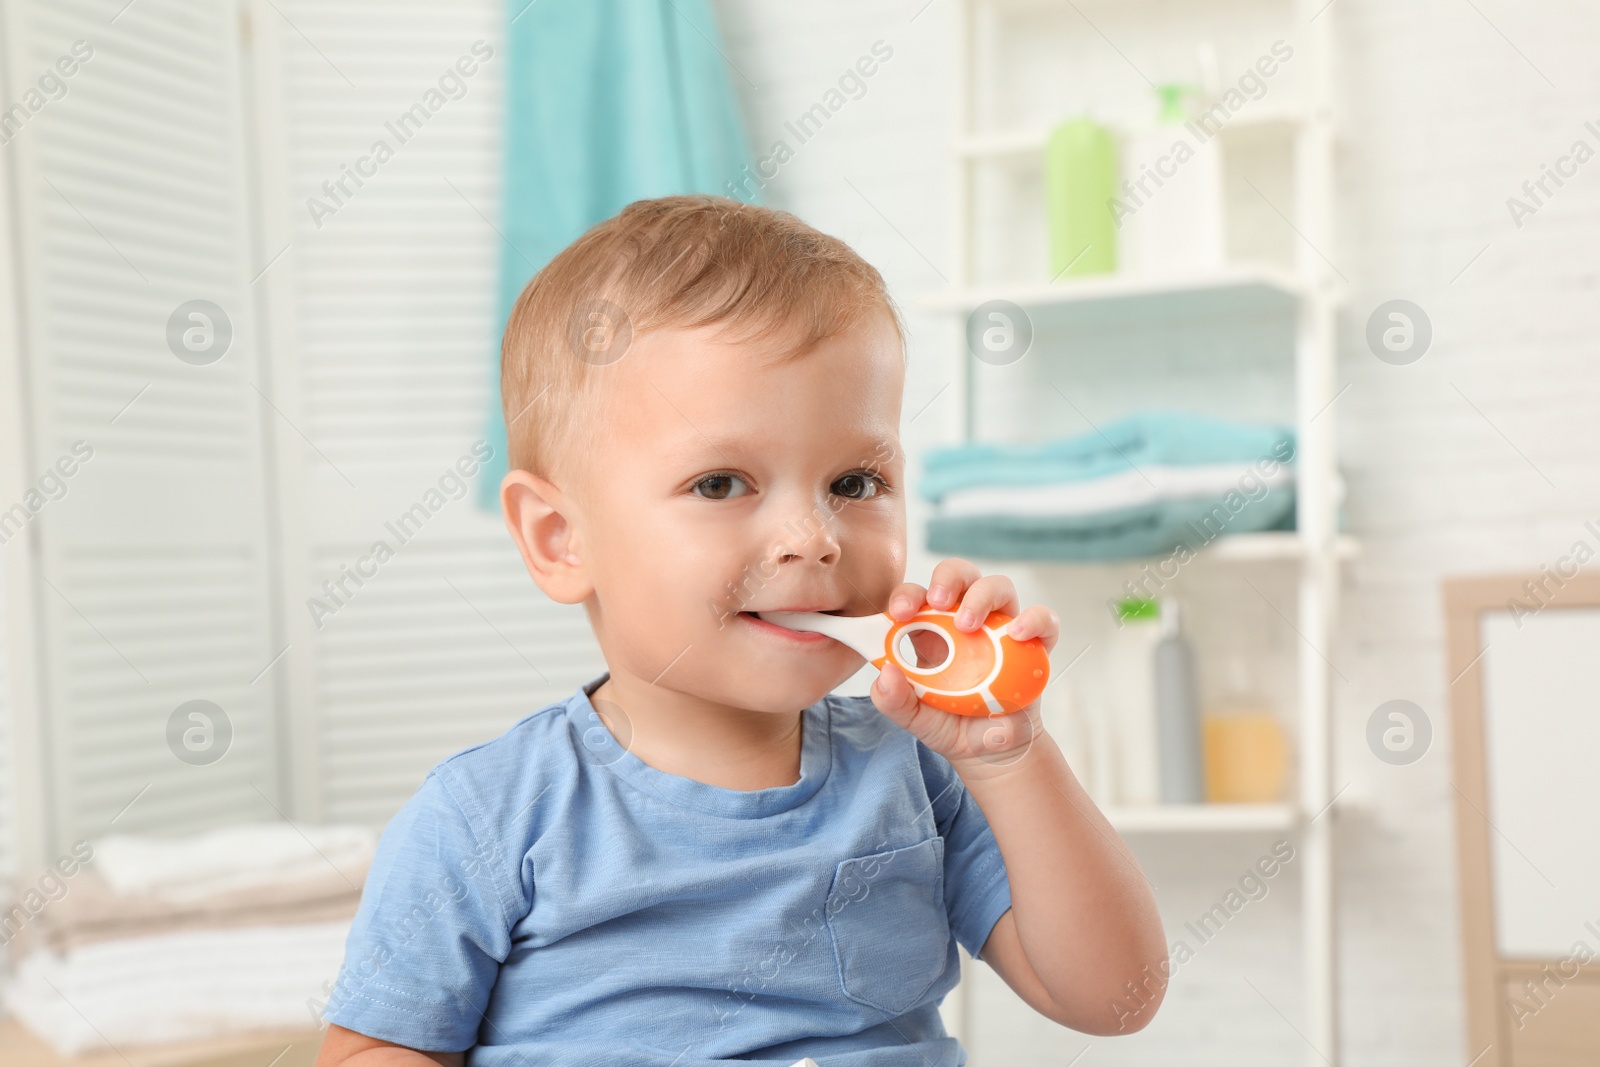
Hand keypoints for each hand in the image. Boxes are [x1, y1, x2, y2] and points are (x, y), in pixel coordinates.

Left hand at [868, 558, 1059, 773]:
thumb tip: (884, 674)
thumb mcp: (915, 718)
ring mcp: (1001, 629)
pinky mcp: (1033, 645)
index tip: (899, 612)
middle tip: (937, 602)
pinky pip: (1043, 620)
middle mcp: (966, 620)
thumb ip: (893, 700)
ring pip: (998, 586)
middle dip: (947, 578)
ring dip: (982, 596)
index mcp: (931, 631)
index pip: (918, 596)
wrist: (991, 751)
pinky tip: (1017, 634)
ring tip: (968, 625)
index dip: (907, 595)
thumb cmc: (950, 725)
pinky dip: (1033, 619)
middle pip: (959, 576)